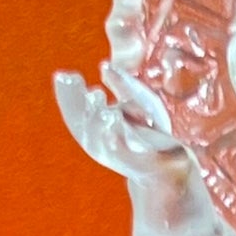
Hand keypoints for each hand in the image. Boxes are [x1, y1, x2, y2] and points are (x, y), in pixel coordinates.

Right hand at [53, 67, 188, 178]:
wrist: (171, 168)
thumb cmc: (151, 134)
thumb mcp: (140, 103)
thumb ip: (122, 85)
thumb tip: (104, 66)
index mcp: (96, 131)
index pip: (75, 113)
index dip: (67, 95)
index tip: (63, 75)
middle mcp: (101, 145)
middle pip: (82, 123)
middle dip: (75, 101)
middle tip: (73, 79)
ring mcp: (118, 156)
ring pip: (100, 137)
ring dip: (96, 116)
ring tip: (96, 95)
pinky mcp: (138, 163)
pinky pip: (123, 151)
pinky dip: (115, 137)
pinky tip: (114, 117)